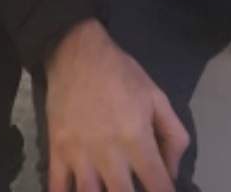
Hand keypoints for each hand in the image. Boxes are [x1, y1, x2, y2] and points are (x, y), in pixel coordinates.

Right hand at [45, 19, 188, 191]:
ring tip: (109, 190)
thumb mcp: (157, 97)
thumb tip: (172, 173)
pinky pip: (57, 187)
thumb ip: (173, 136)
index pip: (158, 185)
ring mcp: (80, 154)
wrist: (77, 52)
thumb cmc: (120, 74)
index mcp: (137, 138)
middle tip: (135, 190)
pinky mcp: (57, 151)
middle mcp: (109, 152)